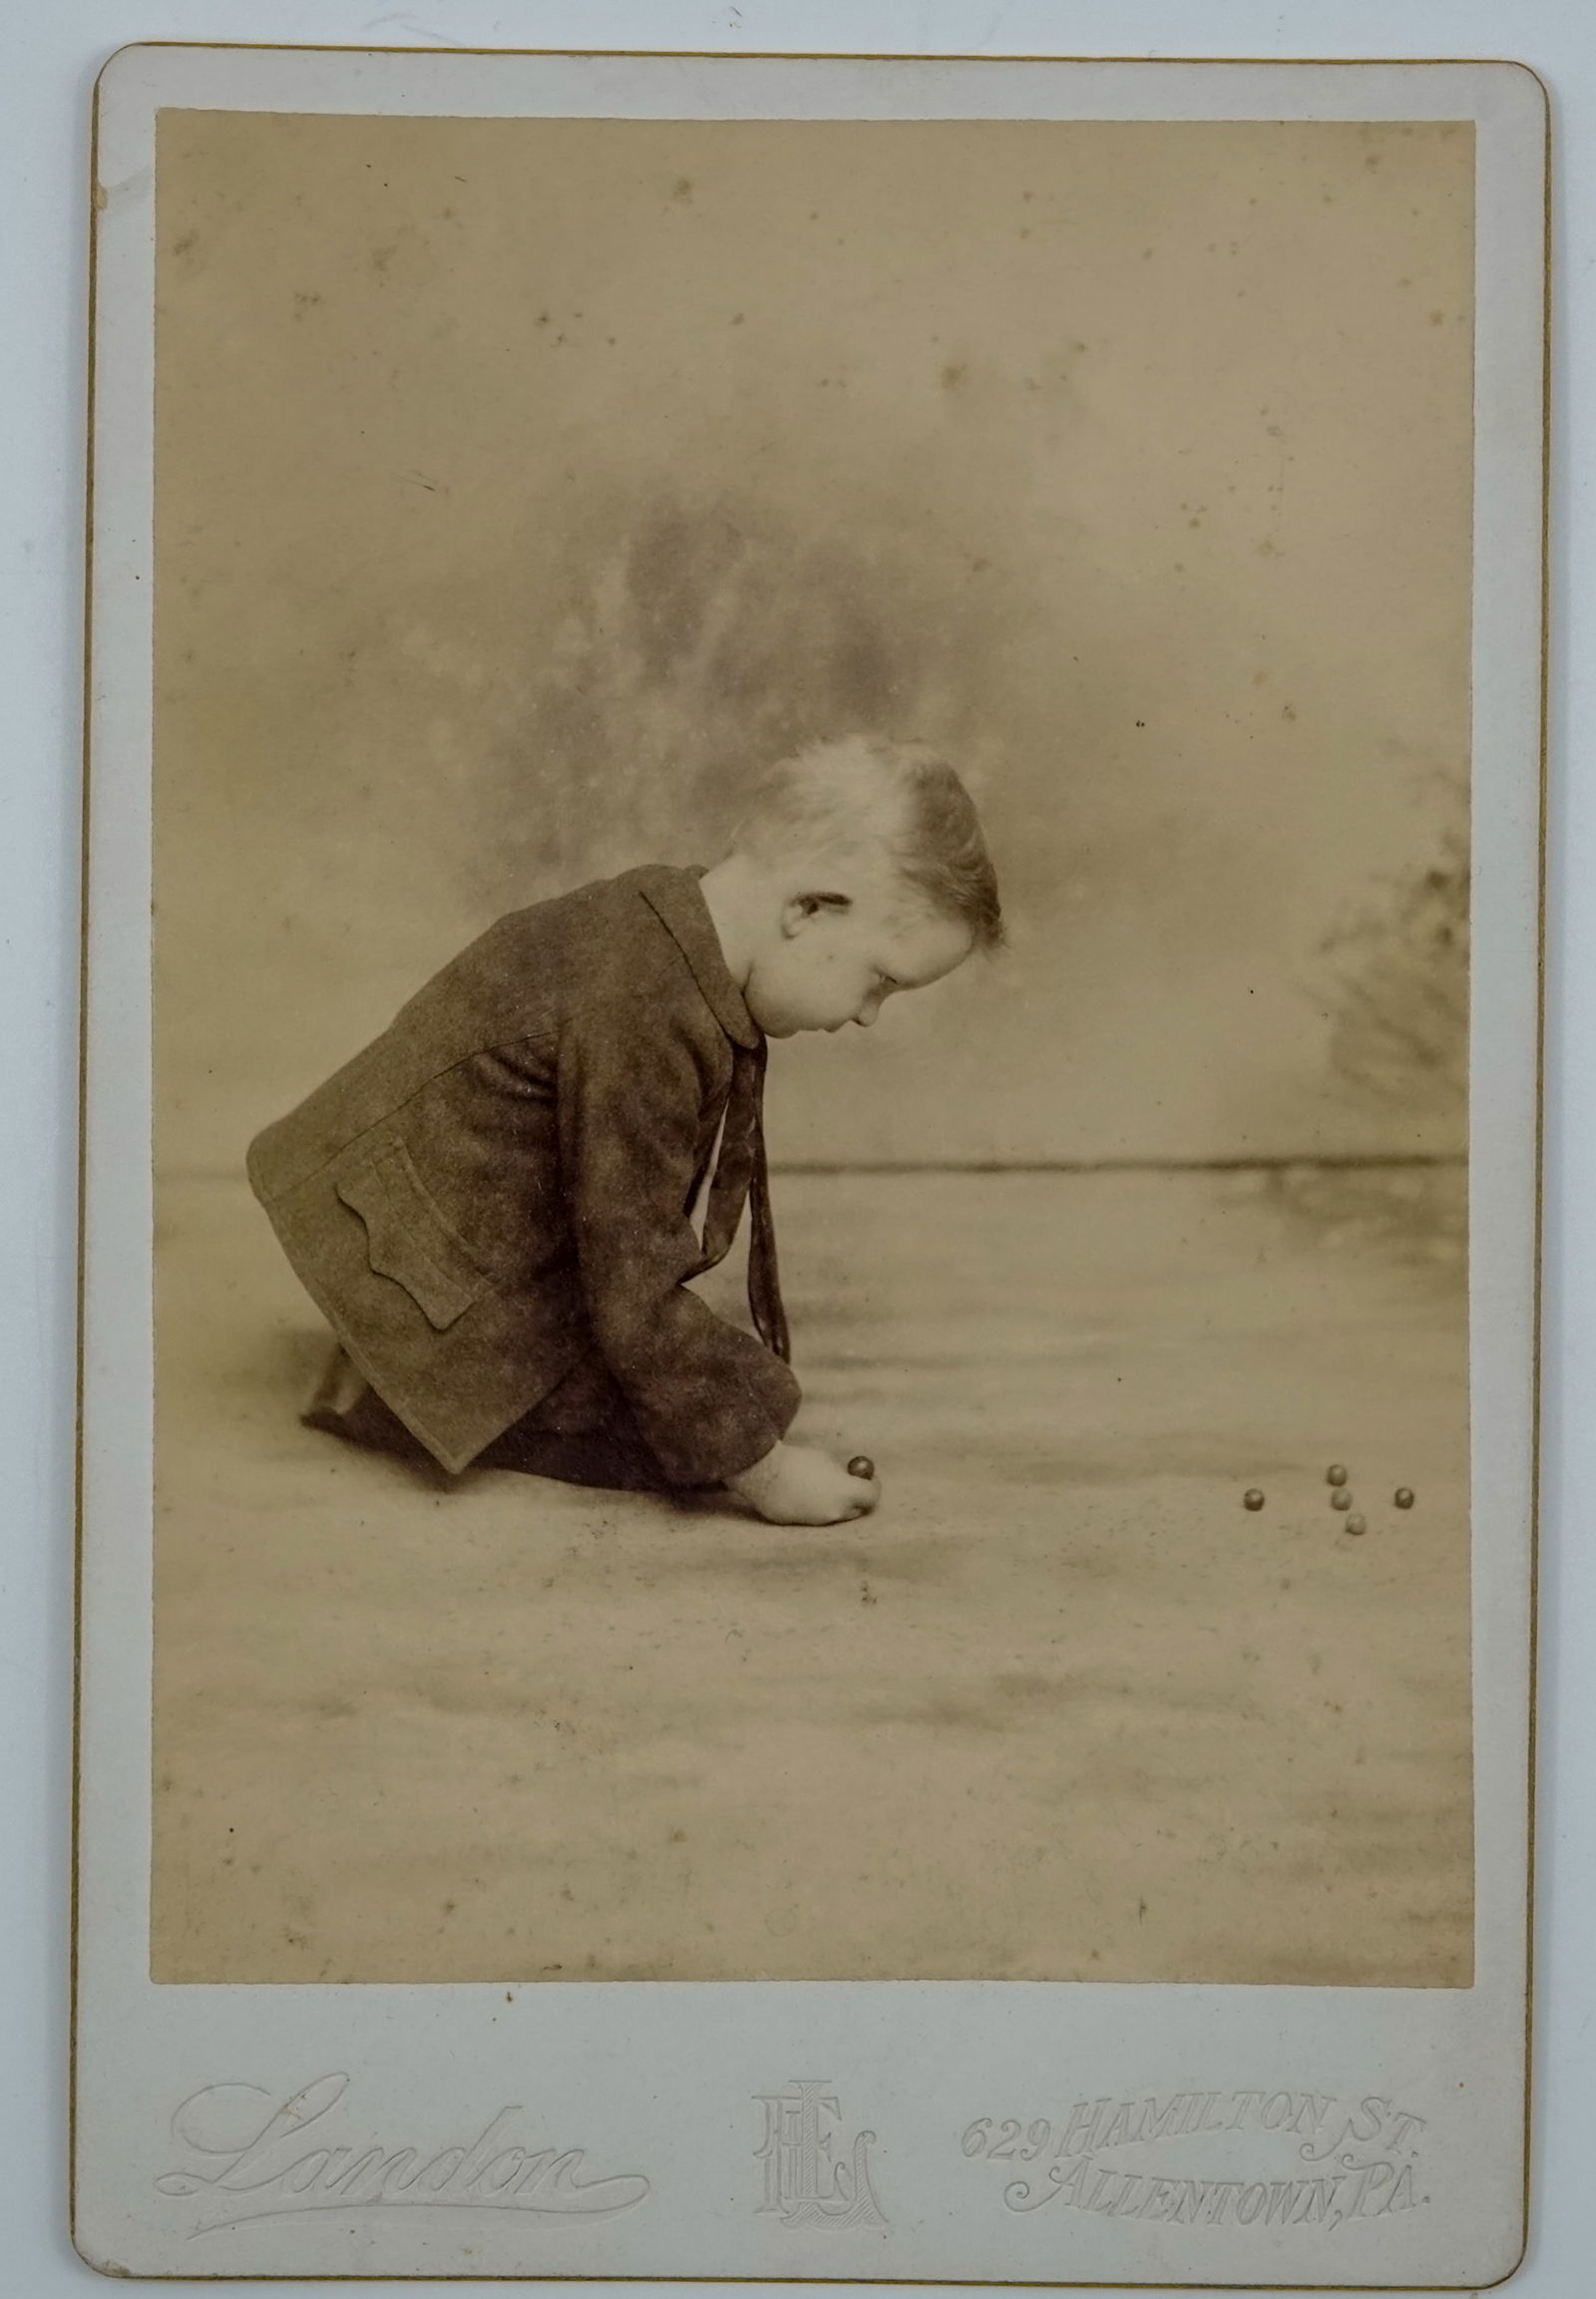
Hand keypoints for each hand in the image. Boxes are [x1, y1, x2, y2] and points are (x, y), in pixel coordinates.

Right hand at [727, 1440, 880, 1525]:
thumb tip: (849, 1476)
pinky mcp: (801, 1526)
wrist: (764, 1472)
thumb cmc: (797, 1460)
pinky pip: (814, 1518)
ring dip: (834, 1504)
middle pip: (857, 1510)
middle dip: (856, 1499)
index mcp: (847, 1493)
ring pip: (835, 1515)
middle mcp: (836, 1512)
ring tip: (818, 1487)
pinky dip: (813, 1508)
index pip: (872, 1495)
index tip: (867, 1478)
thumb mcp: (826, 1460)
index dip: (872, 1485)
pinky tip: (799, 1495)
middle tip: (850, 1487)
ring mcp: (818, 1522)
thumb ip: (841, 1472)